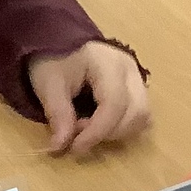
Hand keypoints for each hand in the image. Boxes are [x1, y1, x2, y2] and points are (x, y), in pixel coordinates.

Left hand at [29, 42, 150, 156]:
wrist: (60, 42)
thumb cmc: (53, 60)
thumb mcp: (48, 85)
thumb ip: (58, 114)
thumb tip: (60, 147)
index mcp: (110, 64)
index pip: (115, 104)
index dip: (97, 132)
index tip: (75, 148)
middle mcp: (132, 72)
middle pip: (137, 113)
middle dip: (107, 133)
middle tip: (76, 134)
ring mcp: (139, 80)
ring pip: (143, 117)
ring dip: (116, 133)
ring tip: (85, 128)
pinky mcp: (137, 90)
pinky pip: (139, 116)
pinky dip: (121, 128)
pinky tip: (97, 125)